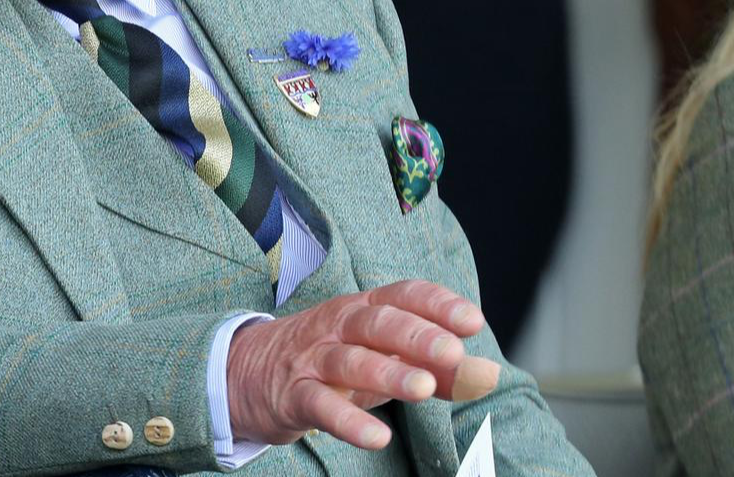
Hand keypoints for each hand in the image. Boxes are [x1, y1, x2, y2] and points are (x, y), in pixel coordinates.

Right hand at [225, 280, 500, 449]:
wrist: (247, 373)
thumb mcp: (381, 357)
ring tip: (424, 388)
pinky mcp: (292, 395)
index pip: (401, 295)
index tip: (472, 321)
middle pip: (377, 322)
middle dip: (416, 335)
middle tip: (452, 352)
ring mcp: (313, 360)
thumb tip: (486, 375)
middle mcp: (337, 327)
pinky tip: (376, 437)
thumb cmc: (329, 362)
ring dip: (388, 372)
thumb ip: (433, 366)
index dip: (436, 305)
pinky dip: (348, 421)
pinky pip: (320, 405)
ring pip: (350, 361)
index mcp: (362, 310)